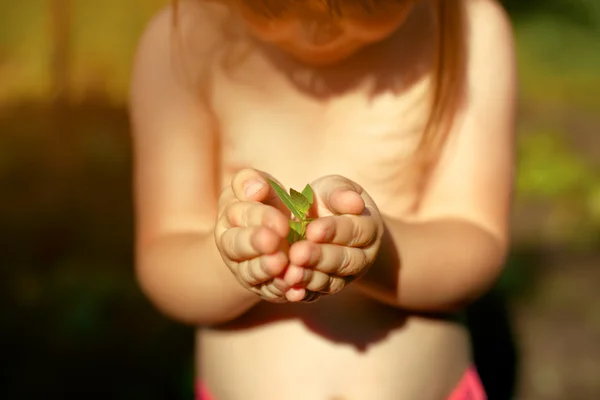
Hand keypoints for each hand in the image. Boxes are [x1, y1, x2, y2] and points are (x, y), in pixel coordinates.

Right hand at [215, 169, 292, 302]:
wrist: (262, 234)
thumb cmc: (260, 202)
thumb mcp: (251, 185)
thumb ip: (250, 181)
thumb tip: (256, 188)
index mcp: (229, 217)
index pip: (240, 215)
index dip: (260, 218)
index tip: (280, 220)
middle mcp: (231, 247)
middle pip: (238, 246)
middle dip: (256, 244)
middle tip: (274, 242)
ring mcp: (245, 270)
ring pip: (251, 273)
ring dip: (266, 270)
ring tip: (281, 264)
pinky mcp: (262, 288)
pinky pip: (269, 292)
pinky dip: (281, 291)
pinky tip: (295, 290)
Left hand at [283, 175, 383, 301]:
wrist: (321, 223)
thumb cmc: (328, 200)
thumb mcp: (334, 189)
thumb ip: (340, 193)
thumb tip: (354, 202)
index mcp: (368, 228)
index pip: (355, 231)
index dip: (335, 231)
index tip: (312, 229)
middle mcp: (363, 257)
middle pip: (346, 261)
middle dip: (321, 257)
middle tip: (297, 253)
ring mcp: (346, 277)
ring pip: (333, 281)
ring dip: (311, 278)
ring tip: (290, 273)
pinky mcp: (327, 289)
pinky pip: (318, 295)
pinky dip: (304, 294)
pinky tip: (290, 291)